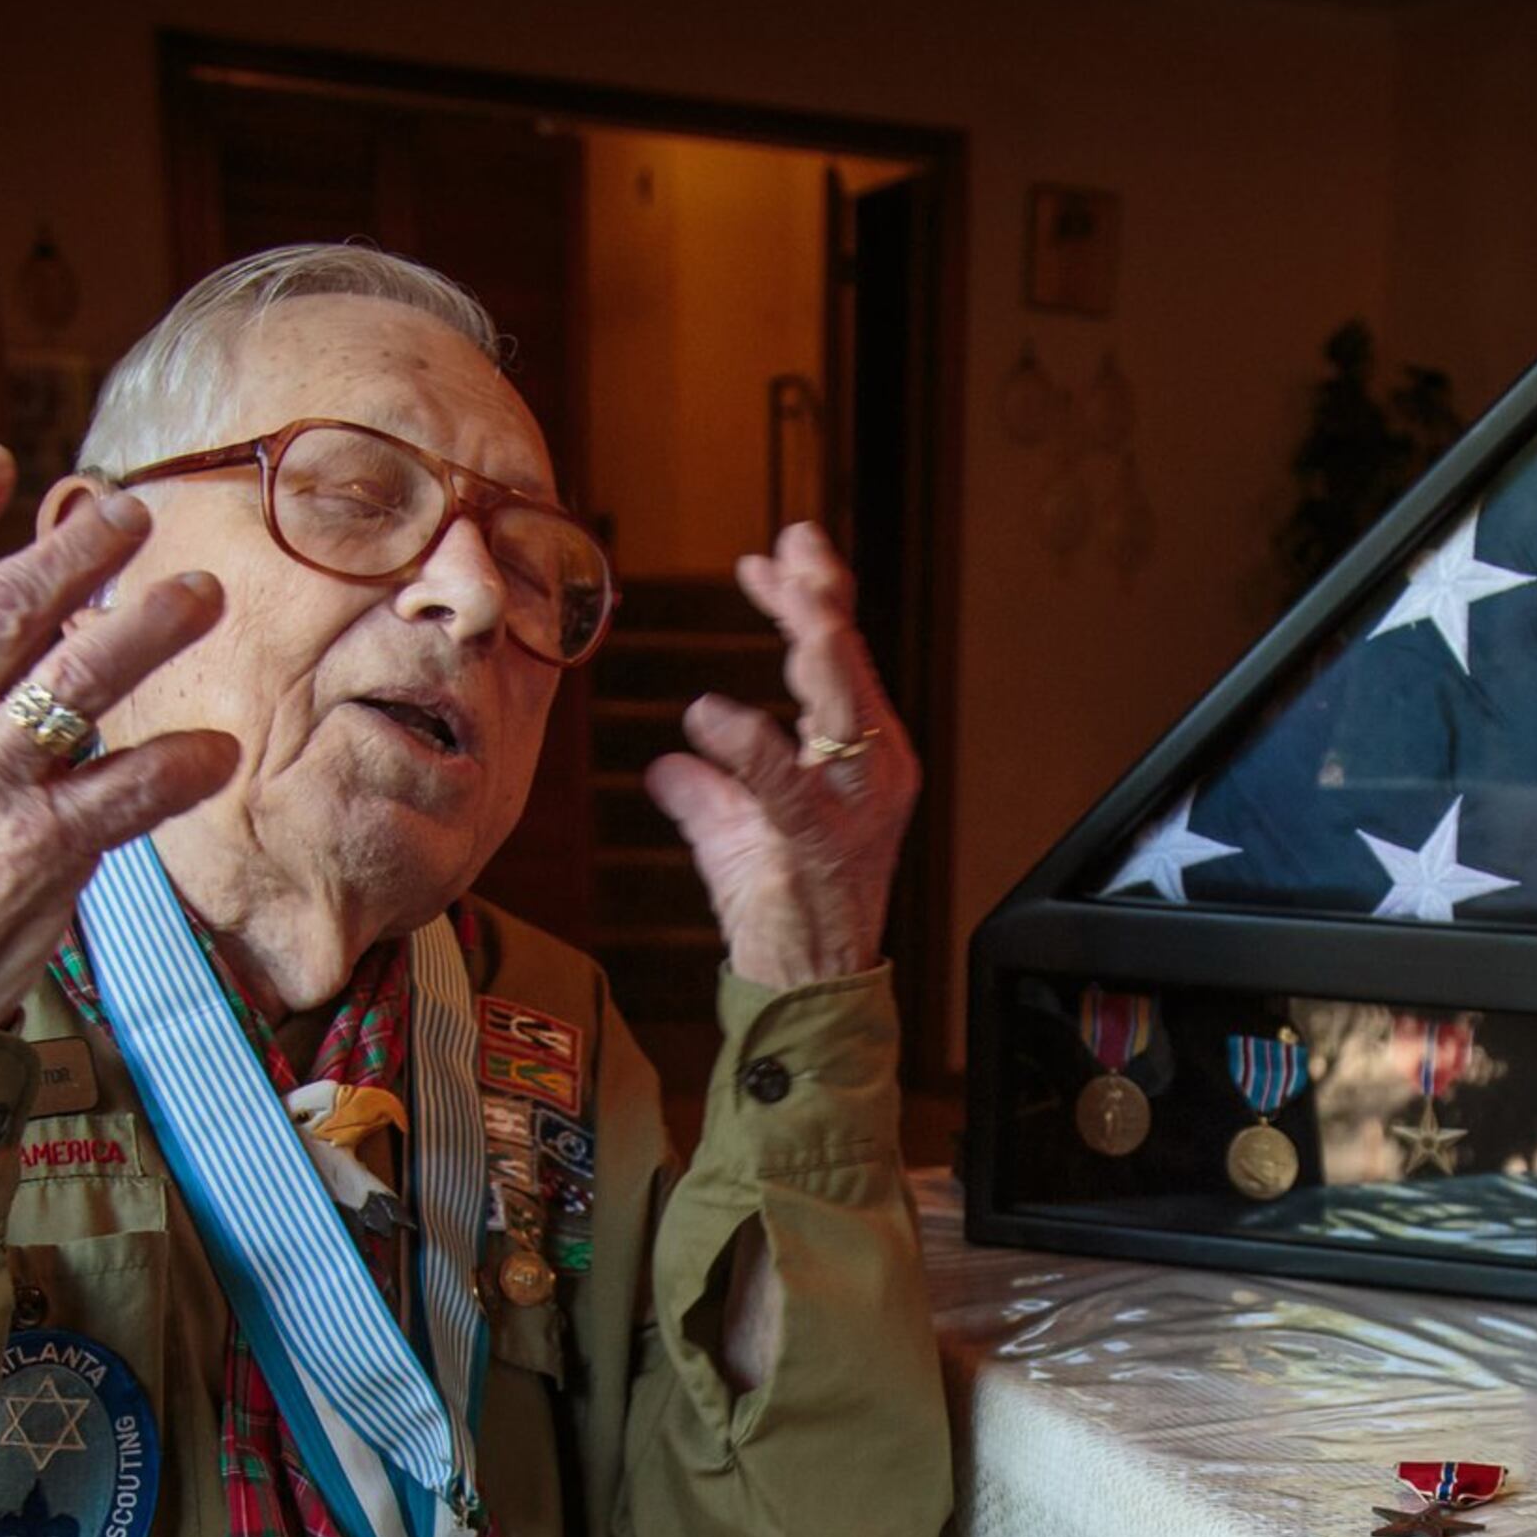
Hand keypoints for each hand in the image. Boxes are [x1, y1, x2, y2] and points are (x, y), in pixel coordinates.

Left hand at [641, 522, 919, 990]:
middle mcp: (870, 772)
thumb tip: (665, 764)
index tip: (767, 557)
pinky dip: (749, 746)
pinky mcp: (821, 845)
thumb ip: (707, 791)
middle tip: (792, 547)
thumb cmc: (779, 914)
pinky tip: (708, 716)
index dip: (807, 601)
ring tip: (791, 604)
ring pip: (842, 709)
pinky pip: (786, 783)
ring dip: (817, 650)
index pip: (838, 662)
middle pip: (848, 665)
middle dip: (821, 598)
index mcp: (859, 758)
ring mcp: (854, 808)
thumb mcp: (735, 836)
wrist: (804, 989)